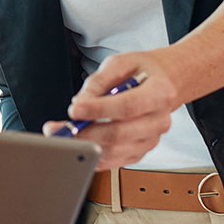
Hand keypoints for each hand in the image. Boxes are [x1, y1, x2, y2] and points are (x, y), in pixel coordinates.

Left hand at [42, 50, 181, 168]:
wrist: (165, 83)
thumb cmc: (142, 72)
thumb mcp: (120, 63)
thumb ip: (99, 81)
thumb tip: (80, 102)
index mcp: (159, 94)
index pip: (127, 106)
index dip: (99, 110)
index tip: (74, 109)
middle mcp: (159, 120)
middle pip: (119, 134)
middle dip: (85, 133)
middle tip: (59, 129)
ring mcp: (151, 139)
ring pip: (115, 151)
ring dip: (84, 146)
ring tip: (62, 136)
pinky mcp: (141, 151)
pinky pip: (115, 160)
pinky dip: (93, 155)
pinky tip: (78, 145)